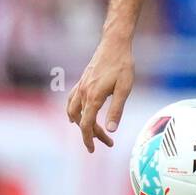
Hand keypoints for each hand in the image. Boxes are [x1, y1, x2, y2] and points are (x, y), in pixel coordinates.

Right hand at [67, 37, 134, 152]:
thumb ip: (117, 110)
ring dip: (80, 123)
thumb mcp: (124, 89)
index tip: (92, 150)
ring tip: (91, 132)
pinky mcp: (82, 81)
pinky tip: (76, 115)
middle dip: (91, 134)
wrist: (114, 44)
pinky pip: (71, 100)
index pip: (86, 125)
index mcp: (93, 97)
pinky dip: (72, 111)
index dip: (89, 139)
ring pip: (72, 111)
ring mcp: (81, 86)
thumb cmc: (122, 65)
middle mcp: (83, 93)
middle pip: (81, 120)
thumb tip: (112, 130)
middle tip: (107, 142)